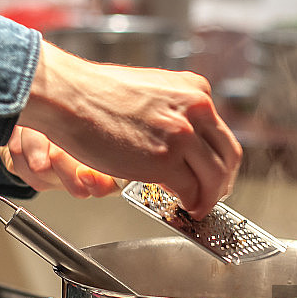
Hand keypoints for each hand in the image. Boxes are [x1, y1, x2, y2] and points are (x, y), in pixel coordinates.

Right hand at [19, 41, 241, 218]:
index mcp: (193, 90)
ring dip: (209, 198)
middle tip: (213, 195)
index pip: (220, 132)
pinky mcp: (165, 161)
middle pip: (227, 155)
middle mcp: (195, 109)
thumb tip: (178, 134)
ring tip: (198, 208)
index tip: (213, 173)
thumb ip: (171, 110)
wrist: (70, 95)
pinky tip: (182, 207)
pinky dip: (190, 203)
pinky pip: (190, 190)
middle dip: (222, 181)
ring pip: (214, 177)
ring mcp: (182, 135)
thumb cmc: (95, 93)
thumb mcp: (149, 90)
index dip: (218, 159)